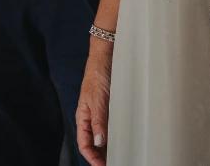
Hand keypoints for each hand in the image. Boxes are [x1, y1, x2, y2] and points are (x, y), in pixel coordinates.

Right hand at [76, 41, 112, 165]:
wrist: (107, 55)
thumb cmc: (98, 74)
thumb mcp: (98, 99)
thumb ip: (99, 120)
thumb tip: (99, 142)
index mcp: (83, 116)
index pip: (84, 143)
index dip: (91, 157)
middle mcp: (92, 117)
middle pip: (94, 143)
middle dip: (102, 155)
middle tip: (114, 162)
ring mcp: (102, 112)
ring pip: (104, 135)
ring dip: (110, 146)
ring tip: (121, 154)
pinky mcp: (112, 106)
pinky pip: (113, 125)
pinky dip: (118, 134)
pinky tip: (126, 138)